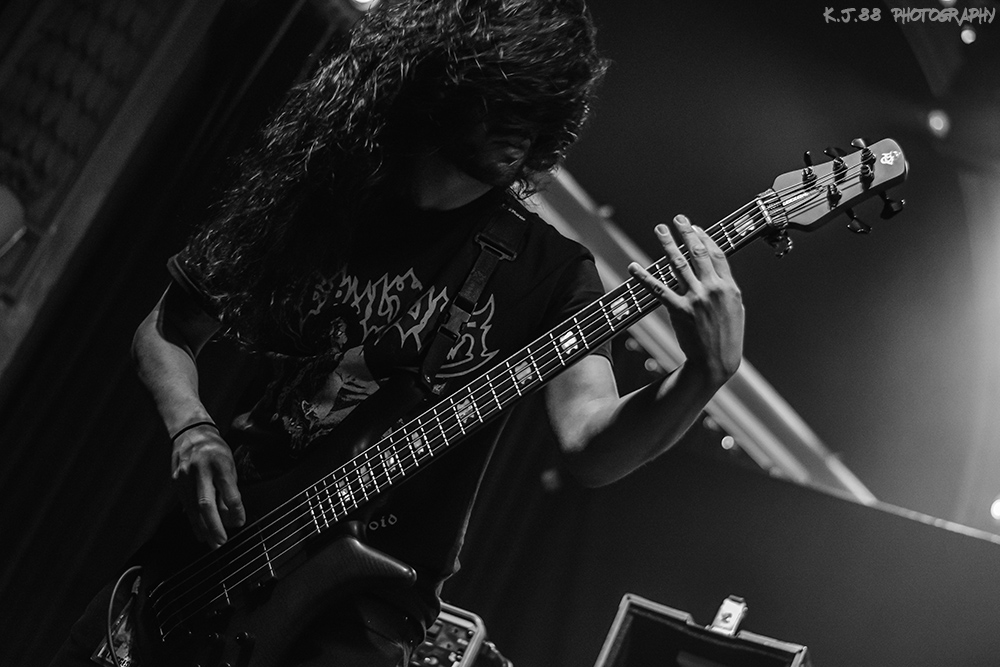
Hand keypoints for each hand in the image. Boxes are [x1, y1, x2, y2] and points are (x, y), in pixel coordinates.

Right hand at [170, 423, 245, 547]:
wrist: (190, 433)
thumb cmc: (215, 450)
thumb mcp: (229, 463)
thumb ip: (230, 488)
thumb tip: (232, 517)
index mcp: (219, 462)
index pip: (229, 491)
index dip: (235, 510)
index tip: (240, 522)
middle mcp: (200, 469)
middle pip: (206, 503)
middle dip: (215, 526)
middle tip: (222, 542)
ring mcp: (185, 476)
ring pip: (193, 508)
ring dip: (203, 529)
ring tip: (213, 543)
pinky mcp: (176, 483)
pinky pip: (186, 506)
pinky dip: (194, 521)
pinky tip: (201, 532)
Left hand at [628, 214, 744, 387]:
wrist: (716, 362)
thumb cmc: (727, 338)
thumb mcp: (736, 309)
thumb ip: (727, 289)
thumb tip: (718, 274)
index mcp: (729, 287)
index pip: (717, 254)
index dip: (705, 237)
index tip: (696, 227)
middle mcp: (713, 289)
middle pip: (698, 252)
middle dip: (686, 232)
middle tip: (677, 218)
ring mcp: (696, 299)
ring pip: (678, 264)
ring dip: (667, 243)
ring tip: (660, 229)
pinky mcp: (679, 310)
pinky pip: (658, 288)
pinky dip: (644, 276)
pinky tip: (634, 266)